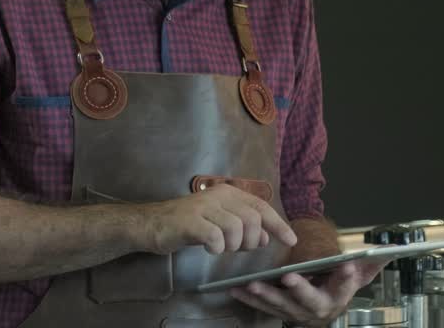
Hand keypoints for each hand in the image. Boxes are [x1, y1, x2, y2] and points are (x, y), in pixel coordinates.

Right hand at [137, 184, 298, 254]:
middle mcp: (218, 195)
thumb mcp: (220, 223)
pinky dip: (217, 248)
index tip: (291, 240)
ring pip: (236, 228)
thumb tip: (266, 236)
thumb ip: (244, 227)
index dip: (278, 224)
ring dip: (233, 246)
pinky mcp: (190, 222)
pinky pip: (215, 237)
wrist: (152, 224)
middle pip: (252, 218)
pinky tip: (209, 248)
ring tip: (221, 248)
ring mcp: (203, 207)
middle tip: (240, 249)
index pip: (261, 206)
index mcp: (227, 193)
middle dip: (252, 240)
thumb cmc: (187, 224)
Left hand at [229, 259, 384, 326]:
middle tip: (290, 277)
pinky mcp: (278, 311)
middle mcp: (317, 308)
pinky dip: (248, 298)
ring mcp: (296, 312)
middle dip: (300, 289)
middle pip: (309, 300)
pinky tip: (235, 288)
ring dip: (266, 295)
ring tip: (252, 284)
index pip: (346, 287)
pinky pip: (262, 306)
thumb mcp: (358, 274)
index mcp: (339, 297)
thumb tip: (390, 251)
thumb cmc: (338, 284)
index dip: (347, 278)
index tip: (348, 266)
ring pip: (281, 305)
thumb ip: (371, 263)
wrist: (324, 306)